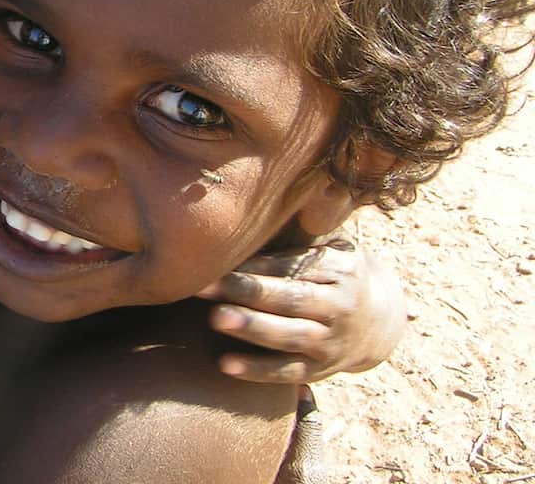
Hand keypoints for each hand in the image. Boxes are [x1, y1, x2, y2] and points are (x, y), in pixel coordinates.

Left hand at [195, 234, 406, 383]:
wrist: (379, 323)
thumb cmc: (331, 276)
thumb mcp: (328, 252)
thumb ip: (297, 238)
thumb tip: (254, 210)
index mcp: (339, 270)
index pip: (293, 266)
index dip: (255, 266)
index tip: (217, 261)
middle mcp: (340, 306)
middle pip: (291, 299)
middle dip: (247, 292)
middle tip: (204, 286)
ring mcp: (331, 341)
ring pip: (289, 336)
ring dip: (252, 328)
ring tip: (215, 319)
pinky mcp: (320, 370)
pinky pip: (287, 371)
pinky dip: (256, 370)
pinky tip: (224, 365)